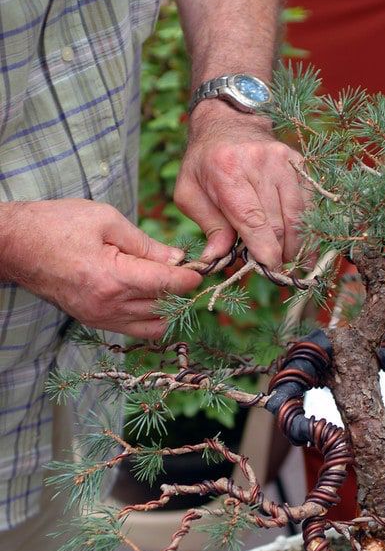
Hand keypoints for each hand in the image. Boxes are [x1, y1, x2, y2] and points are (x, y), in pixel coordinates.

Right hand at [0, 199, 201, 338]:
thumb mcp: (106, 220)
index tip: (201, 270)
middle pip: (164, 307)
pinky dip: (150, 318)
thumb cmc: (57, 225)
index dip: (190, 278)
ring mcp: (101, 318)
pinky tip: (152, 298)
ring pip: (153, 326)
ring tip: (171, 286)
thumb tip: (177, 259)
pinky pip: (134, 330)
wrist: (16, 246)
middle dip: (182, 292)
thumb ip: (146, 244)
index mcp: (113, 277)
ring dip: (168, 309)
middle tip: (189, 273)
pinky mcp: (94, 322)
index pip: (168, 285)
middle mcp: (109, 306)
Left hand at [173, 104, 308, 268]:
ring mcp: (282, 161)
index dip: (264, 249)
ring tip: (289, 260)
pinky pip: (309, 202)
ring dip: (296, 243)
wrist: (226, 122)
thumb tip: (217, 258)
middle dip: (279, 252)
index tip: (269, 269)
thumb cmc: (204, 163)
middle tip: (275, 270)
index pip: (252, 219)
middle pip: (278, 222)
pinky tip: (302, 243)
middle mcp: (259, 163)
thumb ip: (207, 226)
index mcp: (227, 171)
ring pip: (298, 215)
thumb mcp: (189, 193)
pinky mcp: (298, 162)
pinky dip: (307, 226)